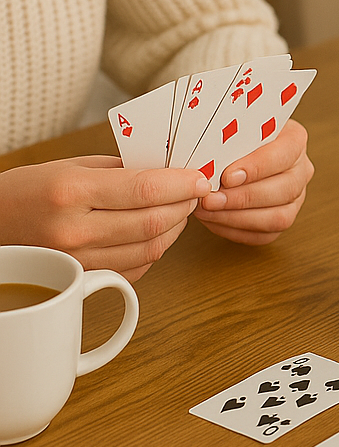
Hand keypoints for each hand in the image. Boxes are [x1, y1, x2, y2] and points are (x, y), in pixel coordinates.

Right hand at [0, 157, 209, 280]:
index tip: (200, 178)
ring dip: (175, 228)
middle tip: (194, 193)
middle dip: (184, 205)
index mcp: (72, 192)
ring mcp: (81, 260)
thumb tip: (169, 171)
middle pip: (154, 222)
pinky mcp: (86, 280)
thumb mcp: (70, 166)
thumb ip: (121, 169)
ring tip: (179, 210)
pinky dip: (156, 249)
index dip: (182, 185)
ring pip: (151, 248)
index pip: (145, 190)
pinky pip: (138, 267)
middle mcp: (76, 230)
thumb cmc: (29, 191)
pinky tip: (156, 232)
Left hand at [195, 120, 313, 244]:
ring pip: (279, 217)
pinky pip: (265, 234)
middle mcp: (301, 170)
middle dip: (243, 198)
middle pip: (284, 190)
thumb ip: (226, 137)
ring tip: (208, 211)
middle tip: (211, 199)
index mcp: (294, 140)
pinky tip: (214, 220)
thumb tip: (206, 157)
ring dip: (239, 217)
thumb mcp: (232, 126)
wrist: (232, 151)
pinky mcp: (283, 218)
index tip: (227, 176)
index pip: (285, 154)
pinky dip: (237, 230)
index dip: (257, 167)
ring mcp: (296, 197)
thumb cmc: (231, 135)